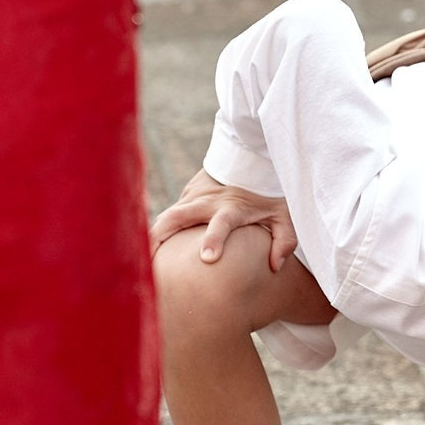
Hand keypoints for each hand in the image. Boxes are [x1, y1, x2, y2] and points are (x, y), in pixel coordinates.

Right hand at [149, 169, 297, 269]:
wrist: (250, 158)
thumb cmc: (268, 194)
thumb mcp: (284, 215)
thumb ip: (284, 240)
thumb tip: (275, 266)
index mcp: (232, 208)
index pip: (222, 223)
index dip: (214, 239)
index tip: (207, 258)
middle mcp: (209, 202)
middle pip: (179, 216)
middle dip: (163, 236)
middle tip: (151, 259)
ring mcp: (194, 197)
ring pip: (167, 215)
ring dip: (153, 234)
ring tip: (140, 258)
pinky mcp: (186, 196)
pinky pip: (168, 215)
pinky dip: (157, 231)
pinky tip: (147, 250)